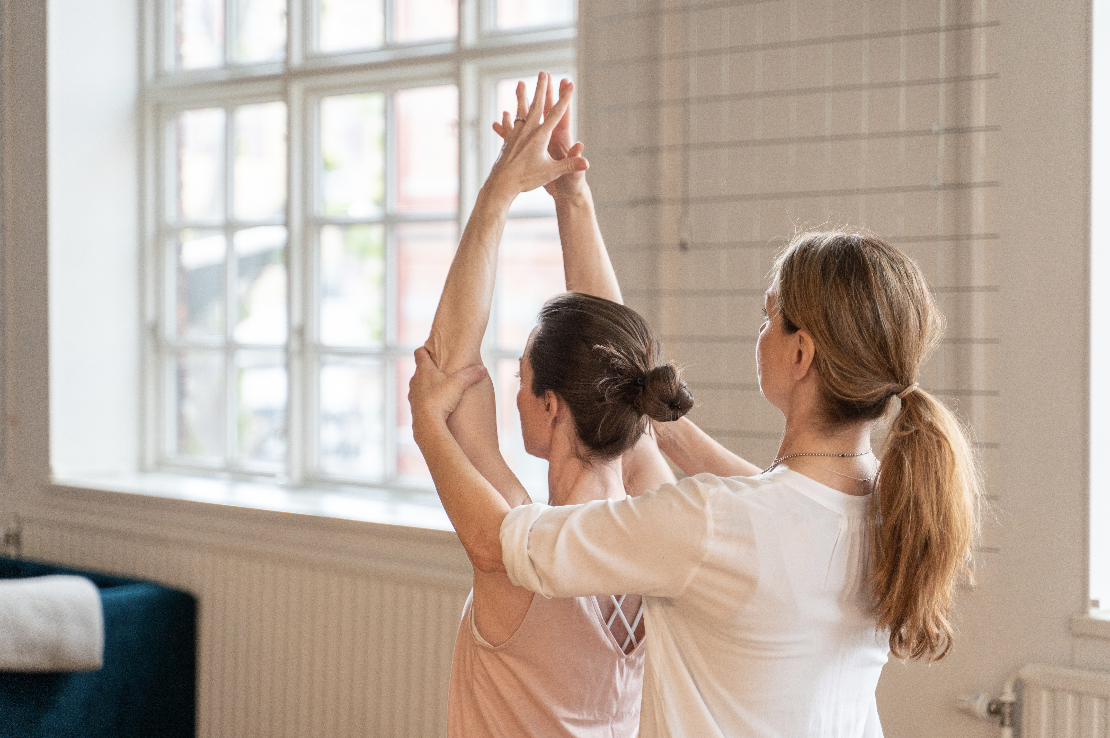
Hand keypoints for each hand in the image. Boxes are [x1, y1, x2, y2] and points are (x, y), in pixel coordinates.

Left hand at [409, 347, 488, 433]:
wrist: (427, 424)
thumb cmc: (440, 400)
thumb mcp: (459, 384)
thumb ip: (471, 374)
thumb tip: (483, 369)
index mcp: (424, 370)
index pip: (419, 353)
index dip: (425, 349)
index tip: (431, 349)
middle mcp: (415, 381)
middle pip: (419, 370)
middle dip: (429, 369)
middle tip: (440, 369)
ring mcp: (413, 396)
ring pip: (418, 386)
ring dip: (427, 386)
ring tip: (439, 388)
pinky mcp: (414, 410)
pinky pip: (419, 401)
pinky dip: (426, 400)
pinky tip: (436, 405)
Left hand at [485, 72, 587, 201]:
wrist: (501, 185)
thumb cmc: (527, 179)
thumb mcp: (551, 173)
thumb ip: (570, 166)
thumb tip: (587, 163)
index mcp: (540, 136)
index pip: (556, 113)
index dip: (565, 98)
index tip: (570, 84)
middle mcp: (528, 131)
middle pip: (537, 105)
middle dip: (541, 89)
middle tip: (543, 73)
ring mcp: (516, 135)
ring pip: (520, 111)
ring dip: (522, 97)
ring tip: (520, 83)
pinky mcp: (507, 142)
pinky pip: (509, 127)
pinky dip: (508, 119)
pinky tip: (505, 113)